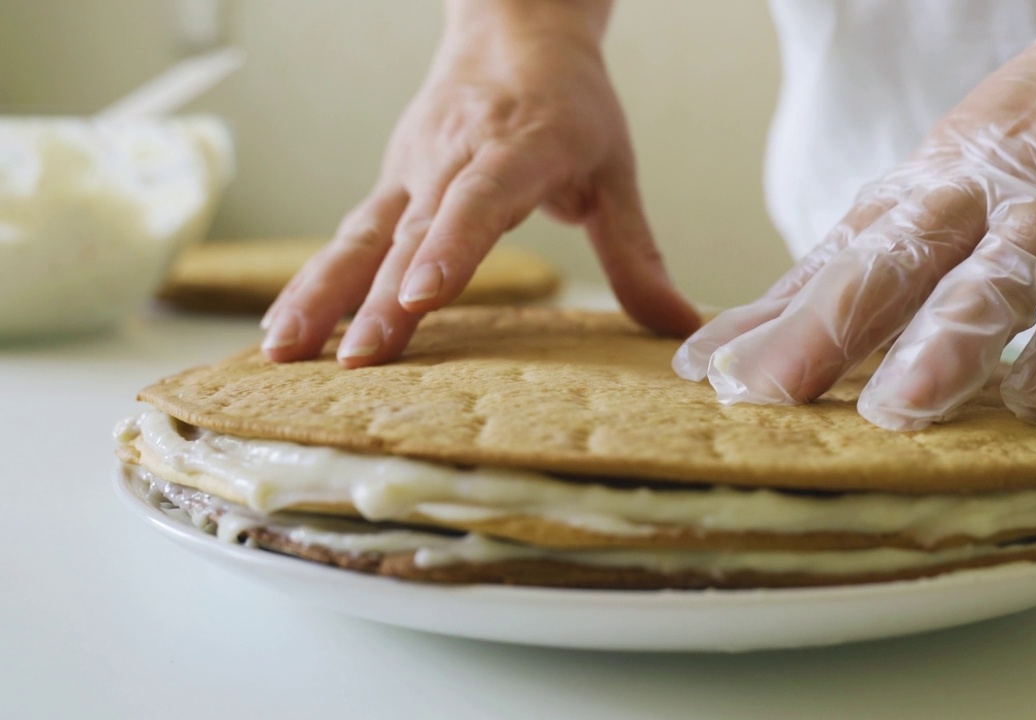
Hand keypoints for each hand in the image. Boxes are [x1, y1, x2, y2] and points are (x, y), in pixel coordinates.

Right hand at [261, 0, 699, 365]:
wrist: (513, 32)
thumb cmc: (572, 107)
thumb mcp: (616, 173)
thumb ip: (638, 254)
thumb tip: (678, 326)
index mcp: (520, 147)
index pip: (481, 198)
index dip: (451, 246)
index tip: (423, 292)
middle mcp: (454, 158)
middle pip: (414, 231)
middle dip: (382, 297)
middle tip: (361, 359)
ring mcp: (412, 171)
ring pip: (361, 235)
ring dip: (322, 294)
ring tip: (282, 352)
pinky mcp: (388, 186)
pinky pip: (346, 238)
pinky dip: (312, 283)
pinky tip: (284, 333)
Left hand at [674, 1, 1035, 429]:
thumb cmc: (1020, 156)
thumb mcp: (925, 202)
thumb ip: (846, 278)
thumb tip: (739, 344)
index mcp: (916, 199)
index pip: (833, 262)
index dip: (770, 320)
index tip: (708, 374)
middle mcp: (975, 200)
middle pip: (895, 263)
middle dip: (827, 328)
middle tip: (768, 392)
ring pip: (1001, 272)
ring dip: (947, 339)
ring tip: (900, 408)